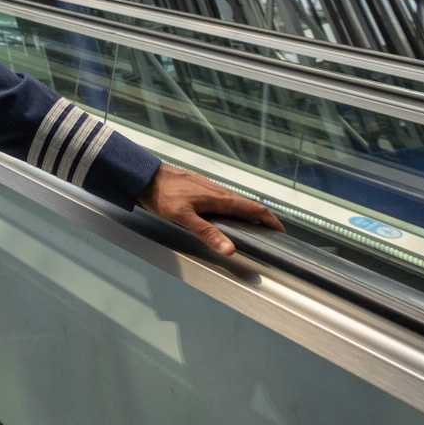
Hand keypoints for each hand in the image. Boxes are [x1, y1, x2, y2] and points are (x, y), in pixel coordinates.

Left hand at [138, 163, 282, 256]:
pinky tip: (224, 215)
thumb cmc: (161, 195)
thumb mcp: (183, 217)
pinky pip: (222, 198)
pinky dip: (232, 208)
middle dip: (261, 217)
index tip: (280, 230)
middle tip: (270, 230)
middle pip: (246, 204)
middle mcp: (217, 190)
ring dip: (247, 212)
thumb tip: (229, 249)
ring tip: (252, 225)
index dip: (269, 218)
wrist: (143, 176)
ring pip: (234, 200)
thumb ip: (207, 233)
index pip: (252, 208)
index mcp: (218, 198)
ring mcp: (207, 187)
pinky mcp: (198, 186)